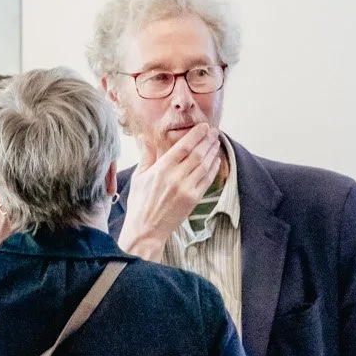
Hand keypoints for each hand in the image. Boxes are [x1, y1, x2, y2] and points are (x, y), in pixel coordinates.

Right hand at [118, 122, 222, 258]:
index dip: (196, 135)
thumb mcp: (138, 176)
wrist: (146, 229)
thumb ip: (146, 155)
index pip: (183, 147)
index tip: (203, 127)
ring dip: (213, 152)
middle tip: (214, 131)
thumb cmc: (140, 202)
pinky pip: (207, 180)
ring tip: (216, 142)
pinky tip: (216, 160)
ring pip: (204, 166)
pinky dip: (214, 169)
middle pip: (197, 154)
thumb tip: (143, 136)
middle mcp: (175, 178)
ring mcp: (186, 189)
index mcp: (161, 169)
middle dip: (207, 140)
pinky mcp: (193, 199)